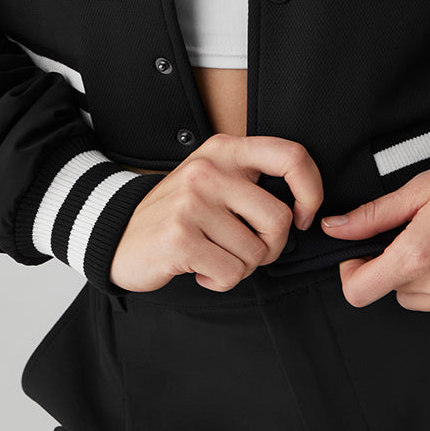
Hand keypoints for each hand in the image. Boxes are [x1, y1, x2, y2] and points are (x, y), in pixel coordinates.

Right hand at [110, 134, 322, 292]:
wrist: (118, 233)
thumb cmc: (179, 213)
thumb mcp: (214, 180)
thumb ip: (252, 183)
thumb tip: (304, 209)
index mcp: (225, 149)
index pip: (291, 155)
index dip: (311, 190)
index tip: (302, 216)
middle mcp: (209, 170)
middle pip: (278, 219)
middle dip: (270, 248)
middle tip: (245, 250)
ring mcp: (192, 202)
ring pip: (255, 252)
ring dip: (241, 267)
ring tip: (214, 256)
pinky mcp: (179, 237)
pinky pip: (231, 273)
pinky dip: (221, 280)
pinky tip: (199, 268)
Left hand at [320, 166, 429, 314]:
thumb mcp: (416, 192)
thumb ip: (371, 216)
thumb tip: (333, 228)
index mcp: (416, 255)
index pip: (359, 291)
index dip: (352, 273)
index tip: (361, 255)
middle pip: (391, 292)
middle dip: (393, 267)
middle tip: (413, 237)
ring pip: (417, 301)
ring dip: (419, 280)